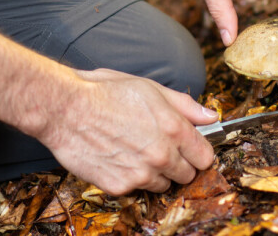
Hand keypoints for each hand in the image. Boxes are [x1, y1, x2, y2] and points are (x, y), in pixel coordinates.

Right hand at [37, 69, 216, 194]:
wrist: (65, 108)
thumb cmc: (106, 93)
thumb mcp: (151, 88)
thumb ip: (186, 106)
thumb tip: (211, 117)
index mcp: (174, 129)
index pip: (205, 156)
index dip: (197, 151)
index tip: (188, 147)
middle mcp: (162, 155)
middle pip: (187, 174)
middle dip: (178, 163)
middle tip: (158, 147)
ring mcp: (141, 174)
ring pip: (163, 185)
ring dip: (155, 173)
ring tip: (135, 151)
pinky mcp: (120, 186)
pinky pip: (136, 189)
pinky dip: (130, 178)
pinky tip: (118, 158)